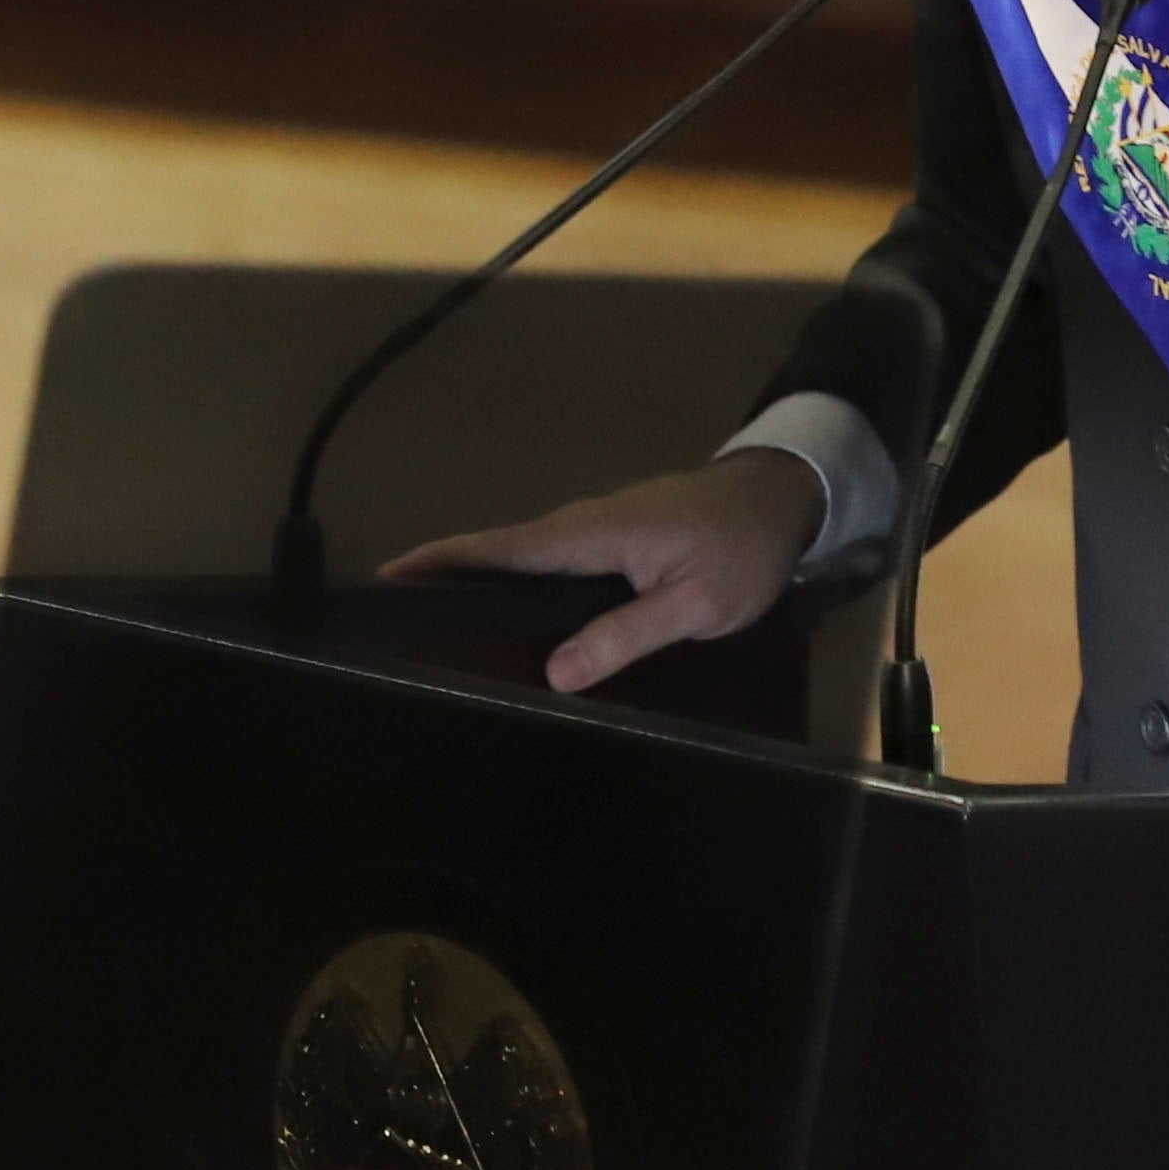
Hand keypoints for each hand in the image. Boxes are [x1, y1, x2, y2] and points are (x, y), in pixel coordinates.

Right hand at [391, 449, 825, 697]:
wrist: (782, 495)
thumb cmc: (742, 550)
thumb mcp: (695, 605)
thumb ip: (625, 636)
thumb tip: (554, 674)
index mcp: (592, 535)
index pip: (501, 549)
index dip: (443, 562)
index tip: (386, 576)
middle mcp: (580, 523)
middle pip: (498, 551)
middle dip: (442, 574)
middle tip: (391, 614)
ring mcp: (593, 526)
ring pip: (523, 555)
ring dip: (475, 577)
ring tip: (429, 616)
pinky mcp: (609, 535)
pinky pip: (548, 559)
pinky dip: (512, 577)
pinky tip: (503, 611)